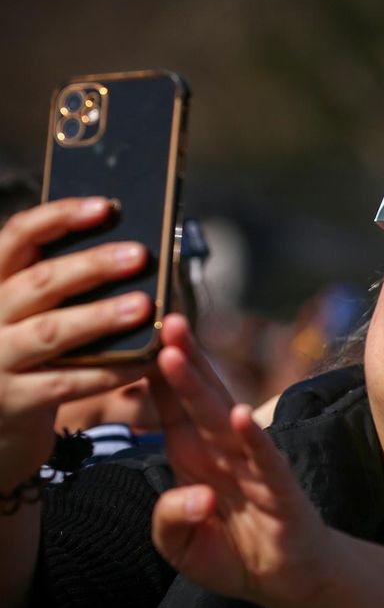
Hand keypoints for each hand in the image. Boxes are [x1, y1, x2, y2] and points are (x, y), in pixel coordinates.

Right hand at [0, 198, 151, 491]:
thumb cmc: (26, 354)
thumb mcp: (27, 311)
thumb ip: (59, 283)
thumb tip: (128, 248)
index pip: (16, 237)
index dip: (59, 217)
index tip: (106, 206)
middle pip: (40, 283)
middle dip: (92, 266)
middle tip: (140, 254)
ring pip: (52, 331)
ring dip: (101, 316)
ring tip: (145, 306)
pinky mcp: (14, 401)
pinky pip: (69, 382)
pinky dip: (110, 371)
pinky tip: (145, 360)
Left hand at [151, 315, 337, 607]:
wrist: (287, 580)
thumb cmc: (234, 553)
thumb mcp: (181, 547)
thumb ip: (169, 520)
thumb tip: (193, 495)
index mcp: (194, 457)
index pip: (172, 407)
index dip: (157, 373)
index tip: (138, 333)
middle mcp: (222, 453)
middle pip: (197, 399)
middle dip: (179, 359)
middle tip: (161, 320)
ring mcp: (252, 467)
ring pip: (223, 420)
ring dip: (201, 387)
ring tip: (179, 353)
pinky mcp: (280, 490)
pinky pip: (265, 461)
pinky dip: (254, 438)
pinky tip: (240, 416)